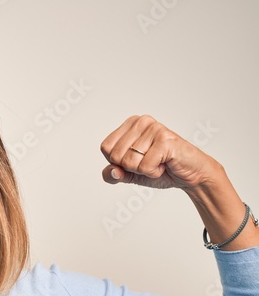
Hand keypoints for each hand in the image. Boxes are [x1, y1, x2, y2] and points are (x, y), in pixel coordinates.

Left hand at [100, 115, 221, 191]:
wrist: (190, 175)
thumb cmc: (161, 169)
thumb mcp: (130, 174)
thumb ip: (113, 174)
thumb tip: (112, 171)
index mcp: (130, 124)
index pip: (105, 148)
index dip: (118, 162)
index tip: (137, 159)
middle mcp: (141, 121)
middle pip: (115, 156)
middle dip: (131, 167)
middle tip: (150, 161)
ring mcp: (154, 128)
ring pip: (129, 162)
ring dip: (144, 170)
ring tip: (159, 162)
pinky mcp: (165, 140)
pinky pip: (144, 167)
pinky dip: (154, 172)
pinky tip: (165, 164)